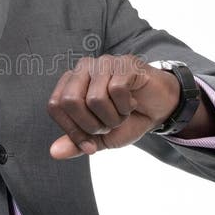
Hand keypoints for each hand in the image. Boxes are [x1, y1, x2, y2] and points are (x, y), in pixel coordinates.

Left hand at [47, 54, 180, 158]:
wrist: (159, 110)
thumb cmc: (127, 120)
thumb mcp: (100, 138)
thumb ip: (77, 143)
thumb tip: (54, 152)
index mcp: (71, 82)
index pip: (55, 106)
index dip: (72, 131)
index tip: (91, 145)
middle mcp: (84, 67)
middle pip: (70, 101)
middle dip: (91, 125)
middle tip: (108, 125)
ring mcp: (104, 63)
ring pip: (95, 98)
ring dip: (112, 117)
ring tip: (122, 113)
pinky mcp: (125, 63)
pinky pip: (117, 89)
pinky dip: (125, 106)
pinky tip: (132, 103)